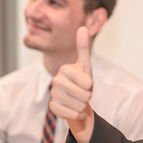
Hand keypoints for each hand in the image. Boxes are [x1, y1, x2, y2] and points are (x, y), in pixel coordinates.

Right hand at [49, 27, 93, 142]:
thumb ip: (83, 48)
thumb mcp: (86, 66)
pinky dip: (77, 114)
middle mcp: (56, 81)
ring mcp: (53, 94)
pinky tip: (74, 109)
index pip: (86, 82)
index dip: (90, 85)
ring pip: (78, 105)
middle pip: (83, 94)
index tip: (87, 84)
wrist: (78, 101)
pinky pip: (71, 114)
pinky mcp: (53, 107)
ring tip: (79, 101)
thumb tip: (82, 28)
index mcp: (65, 69)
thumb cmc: (84, 82)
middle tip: (84, 94)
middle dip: (88, 96)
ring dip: (83, 105)